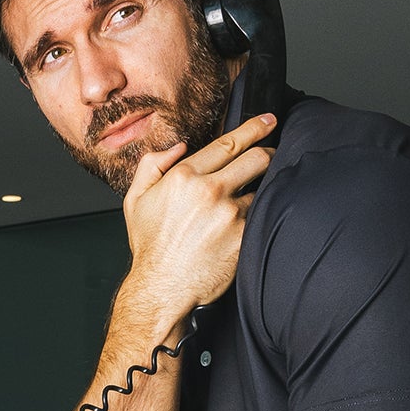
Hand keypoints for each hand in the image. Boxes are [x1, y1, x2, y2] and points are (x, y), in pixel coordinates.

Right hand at [121, 113, 274, 326]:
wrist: (162, 289)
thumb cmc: (151, 248)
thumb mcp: (136, 200)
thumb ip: (152, 165)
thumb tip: (179, 147)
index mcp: (184, 175)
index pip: (228, 143)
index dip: (253, 128)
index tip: (267, 121)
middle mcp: (209, 190)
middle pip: (256, 157)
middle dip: (269, 151)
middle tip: (273, 151)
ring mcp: (229, 213)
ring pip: (261, 187)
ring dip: (263, 188)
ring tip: (257, 194)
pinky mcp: (243, 236)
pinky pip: (261, 215)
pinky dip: (261, 213)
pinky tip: (255, 217)